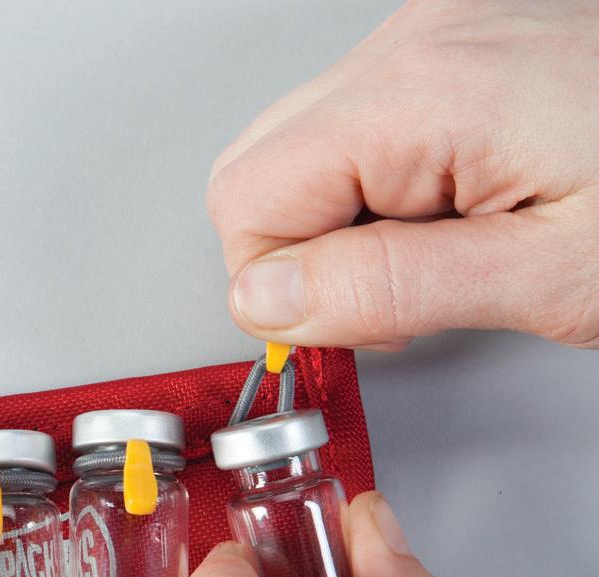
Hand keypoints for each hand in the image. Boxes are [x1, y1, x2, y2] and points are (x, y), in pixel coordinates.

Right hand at [206, 0, 598, 349]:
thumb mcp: (544, 276)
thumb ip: (387, 287)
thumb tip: (266, 299)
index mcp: (422, 95)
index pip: (247, 200)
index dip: (276, 288)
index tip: (347, 324)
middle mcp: (414, 44)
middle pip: (253, 168)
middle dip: (293, 256)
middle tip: (384, 298)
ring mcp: (432, 36)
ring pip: (294, 152)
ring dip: (335, 227)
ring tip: (431, 252)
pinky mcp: (453, 47)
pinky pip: (350, 131)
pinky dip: (373, 193)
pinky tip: (444, 214)